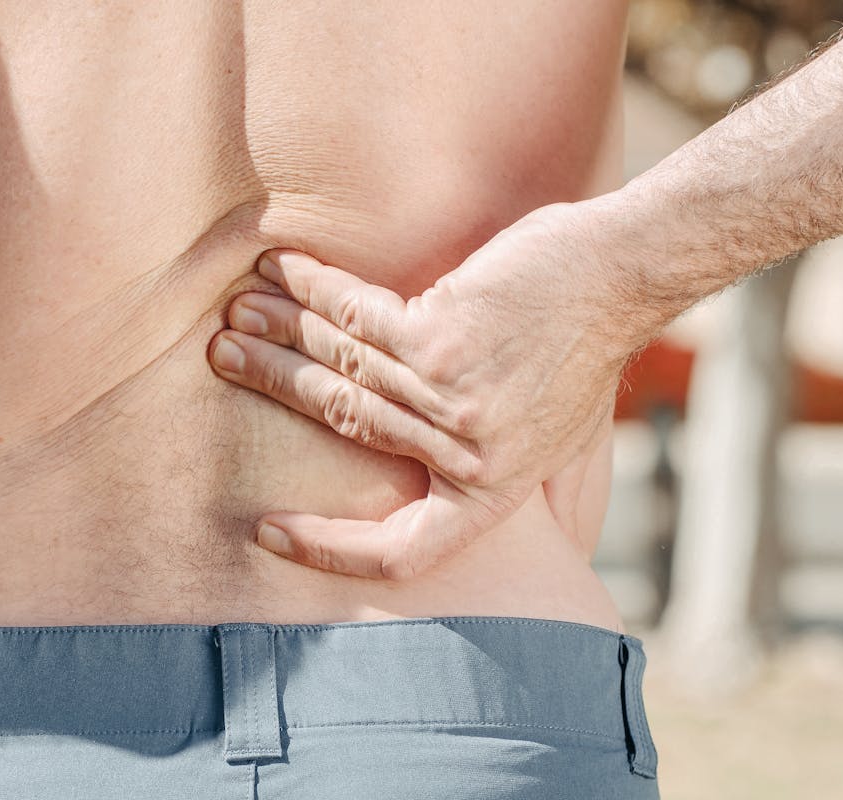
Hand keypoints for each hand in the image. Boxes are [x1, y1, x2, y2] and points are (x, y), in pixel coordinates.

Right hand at [208, 202, 640, 579]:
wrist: (618, 280)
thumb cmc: (585, 357)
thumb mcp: (562, 445)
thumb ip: (518, 485)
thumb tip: (504, 527)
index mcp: (488, 492)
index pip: (401, 551)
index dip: (332, 551)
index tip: (273, 531)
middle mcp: (461, 453)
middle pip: (341, 426)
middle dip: (272, 386)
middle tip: (224, 359)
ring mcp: (447, 396)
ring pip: (339, 367)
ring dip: (278, 336)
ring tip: (236, 317)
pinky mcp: (441, 336)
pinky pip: (354, 316)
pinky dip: (311, 290)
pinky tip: (278, 273)